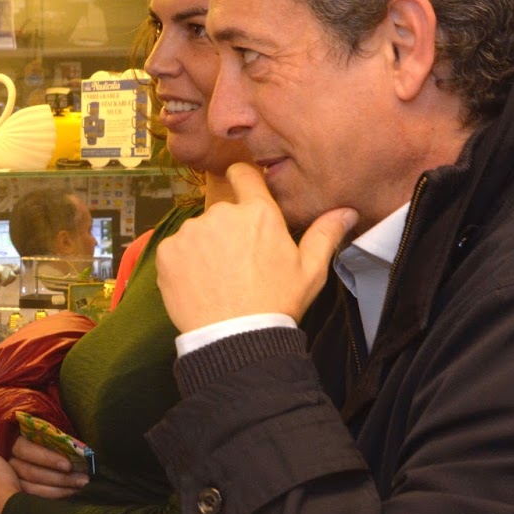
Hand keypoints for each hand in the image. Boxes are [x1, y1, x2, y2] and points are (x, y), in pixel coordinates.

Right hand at [9, 433, 89, 498]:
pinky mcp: (17, 491)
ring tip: (78, 489)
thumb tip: (78, 450)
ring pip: (31, 489)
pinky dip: (51, 499)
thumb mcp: (46, 431)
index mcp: (12, 439)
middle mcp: (8, 460)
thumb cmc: (42, 437)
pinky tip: (67, 497)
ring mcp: (10, 478)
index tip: (68, 465)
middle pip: (31, 472)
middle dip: (60, 478)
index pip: (26, 449)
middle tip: (82, 480)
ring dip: (58, 491)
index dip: (47, 458)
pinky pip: (33, 498)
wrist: (26, 445)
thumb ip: (55, 438)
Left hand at [156, 162, 356, 332]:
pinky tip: (199, 284)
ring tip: (219, 278)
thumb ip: (325, 234)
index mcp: (258, 213)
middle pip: (222, 212)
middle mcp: (221, 214)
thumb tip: (346, 211)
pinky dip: (183, 263)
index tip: (243, 190)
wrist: (235, 338)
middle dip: (229, 230)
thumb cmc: (277, 303)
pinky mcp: (168, 252)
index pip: (244, 174)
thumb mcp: (310, 271)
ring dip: (205, 247)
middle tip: (239, 262)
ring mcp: (191, 232)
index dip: (243, 180)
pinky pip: (176, 250)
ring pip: (198, 232)